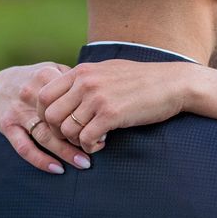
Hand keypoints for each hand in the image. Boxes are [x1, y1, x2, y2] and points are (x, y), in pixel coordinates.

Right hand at [0, 63, 91, 173]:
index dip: (88, 113)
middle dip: (80, 136)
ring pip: (45, 136)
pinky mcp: (8, 127)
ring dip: (65, 152)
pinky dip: (41, 160)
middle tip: (99, 147)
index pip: (71, 98)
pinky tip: (58, 169)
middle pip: (59, 119)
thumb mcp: (52, 69)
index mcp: (45, 76)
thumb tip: (97, 99)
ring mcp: (18, 112)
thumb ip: (72, 80)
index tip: (103, 124)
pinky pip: (25, 148)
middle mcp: (31, 94)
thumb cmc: (35, 80)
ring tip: (84, 163)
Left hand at [38, 60, 190, 152]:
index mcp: (81, 71)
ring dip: (76, 142)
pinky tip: (102, 143)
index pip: (43, 95)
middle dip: (58, 132)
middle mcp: (85, 82)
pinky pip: (86, 139)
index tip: (61, 124)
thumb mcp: (108, 70)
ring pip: (67, 130)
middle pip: (50, 115)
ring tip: (92, 140)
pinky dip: (91, 147)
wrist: (173, 84)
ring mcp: (97, 98)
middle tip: (74, 137)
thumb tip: (68, 90)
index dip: (46, 115)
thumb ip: (85, 79)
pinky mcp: (111, 114)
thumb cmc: (142, 80)